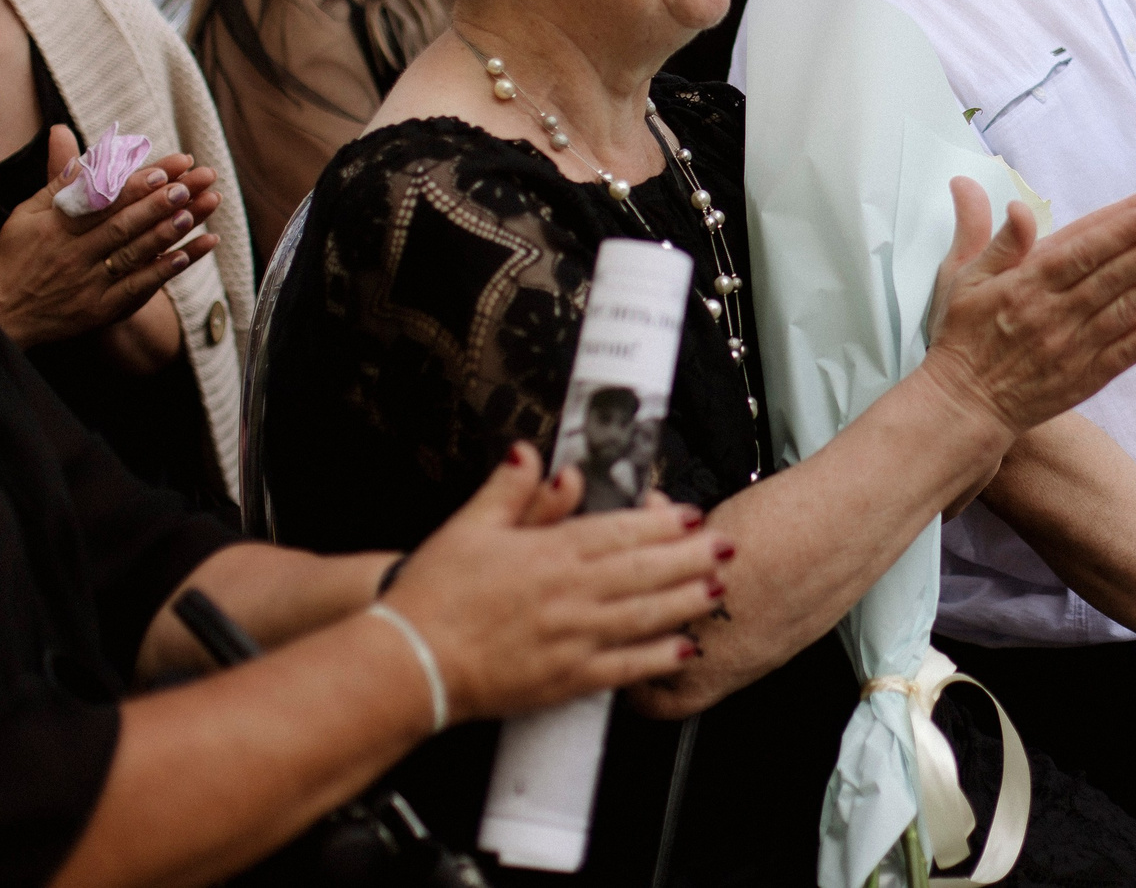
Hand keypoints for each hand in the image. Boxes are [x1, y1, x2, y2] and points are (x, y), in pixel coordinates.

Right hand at [0, 125, 220, 347]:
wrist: (3, 318)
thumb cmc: (15, 257)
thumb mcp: (26, 215)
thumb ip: (56, 182)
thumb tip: (68, 136)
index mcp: (55, 228)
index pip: (100, 203)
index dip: (132, 187)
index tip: (163, 171)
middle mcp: (73, 254)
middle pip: (121, 226)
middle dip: (157, 204)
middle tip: (190, 185)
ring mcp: (88, 283)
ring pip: (133, 254)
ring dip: (167, 233)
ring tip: (196, 211)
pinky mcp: (100, 309)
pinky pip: (136, 288)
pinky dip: (162, 271)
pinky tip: (186, 255)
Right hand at [385, 444, 726, 720]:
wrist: (409, 663)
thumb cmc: (433, 598)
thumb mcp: (467, 528)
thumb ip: (508, 490)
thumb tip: (531, 455)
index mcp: (549, 554)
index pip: (619, 532)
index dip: (662, 522)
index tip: (692, 514)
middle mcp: (569, 595)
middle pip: (644, 571)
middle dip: (691, 557)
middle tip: (726, 546)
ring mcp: (572, 639)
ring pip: (644, 616)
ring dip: (686, 601)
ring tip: (717, 589)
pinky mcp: (565, 680)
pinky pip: (624, 668)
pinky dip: (658, 658)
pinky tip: (683, 649)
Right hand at [918, 179, 1135, 438]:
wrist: (962, 407)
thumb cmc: (963, 335)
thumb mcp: (962, 278)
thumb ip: (991, 238)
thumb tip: (999, 197)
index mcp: (1025, 285)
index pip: (1081, 249)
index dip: (1120, 227)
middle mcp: (1052, 315)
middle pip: (1113, 275)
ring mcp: (1071, 349)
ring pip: (1125, 311)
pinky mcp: (1084, 380)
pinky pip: (1122, 355)